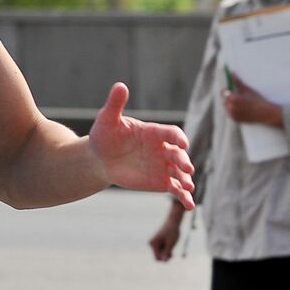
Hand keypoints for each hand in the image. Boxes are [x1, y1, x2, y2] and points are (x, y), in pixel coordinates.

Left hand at [90, 82, 194, 210]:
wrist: (100, 159)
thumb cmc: (105, 135)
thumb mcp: (108, 119)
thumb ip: (115, 104)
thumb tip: (120, 85)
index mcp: (154, 132)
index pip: (171, 133)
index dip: (178, 137)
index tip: (182, 142)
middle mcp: (163, 148)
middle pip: (179, 154)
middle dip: (184, 161)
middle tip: (187, 169)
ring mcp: (163, 165)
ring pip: (180, 173)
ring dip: (186, 180)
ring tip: (189, 187)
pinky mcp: (161, 181)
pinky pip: (175, 188)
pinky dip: (184, 196)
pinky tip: (189, 204)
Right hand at [149, 209, 184, 261]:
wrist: (172, 222)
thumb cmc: (172, 232)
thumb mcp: (171, 243)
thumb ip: (167, 252)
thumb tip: (163, 260)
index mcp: (153, 243)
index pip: (157, 258)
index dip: (165, 259)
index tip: (172, 254)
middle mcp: (151, 244)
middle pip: (158, 257)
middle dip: (165, 255)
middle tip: (173, 251)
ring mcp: (153, 243)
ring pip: (160, 254)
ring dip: (166, 252)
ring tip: (171, 246)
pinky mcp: (156, 243)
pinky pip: (160, 251)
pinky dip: (165, 249)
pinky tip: (169, 245)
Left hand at [223, 74, 284, 127]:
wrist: (265, 113)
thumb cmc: (257, 100)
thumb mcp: (247, 89)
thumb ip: (237, 82)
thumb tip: (232, 73)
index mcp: (233, 99)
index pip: (223, 92)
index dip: (226, 89)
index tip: (229, 88)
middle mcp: (231, 107)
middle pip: (225, 100)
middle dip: (229, 97)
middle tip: (237, 95)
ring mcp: (233, 115)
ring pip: (228, 107)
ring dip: (231, 104)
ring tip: (242, 103)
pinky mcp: (236, 120)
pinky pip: (231, 114)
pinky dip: (234, 111)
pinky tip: (243, 109)